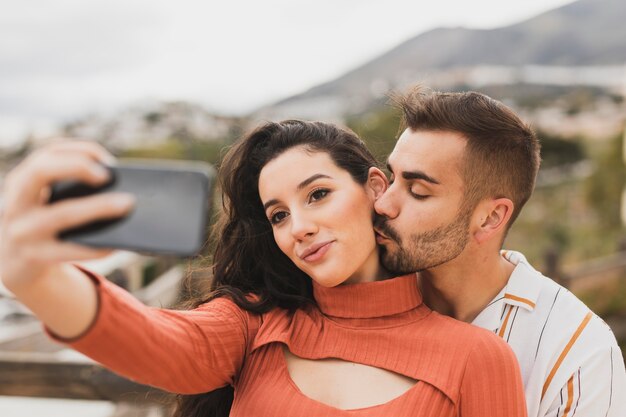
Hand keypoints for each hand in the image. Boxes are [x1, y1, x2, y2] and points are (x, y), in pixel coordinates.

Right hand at [0, 140, 135, 291]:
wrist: (15, 262)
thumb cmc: (45, 222)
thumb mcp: (45, 200)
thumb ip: (70, 188)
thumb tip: (118, 188)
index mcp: (21, 181)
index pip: (48, 153)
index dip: (79, 150)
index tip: (108, 160)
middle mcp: (16, 202)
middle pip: (40, 172)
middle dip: (77, 166)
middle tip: (109, 175)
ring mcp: (22, 230)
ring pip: (62, 213)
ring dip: (98, 207)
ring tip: (127, 204)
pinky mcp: (34, 256)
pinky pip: (71, 250)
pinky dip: (96, 246)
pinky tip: (117, 244)